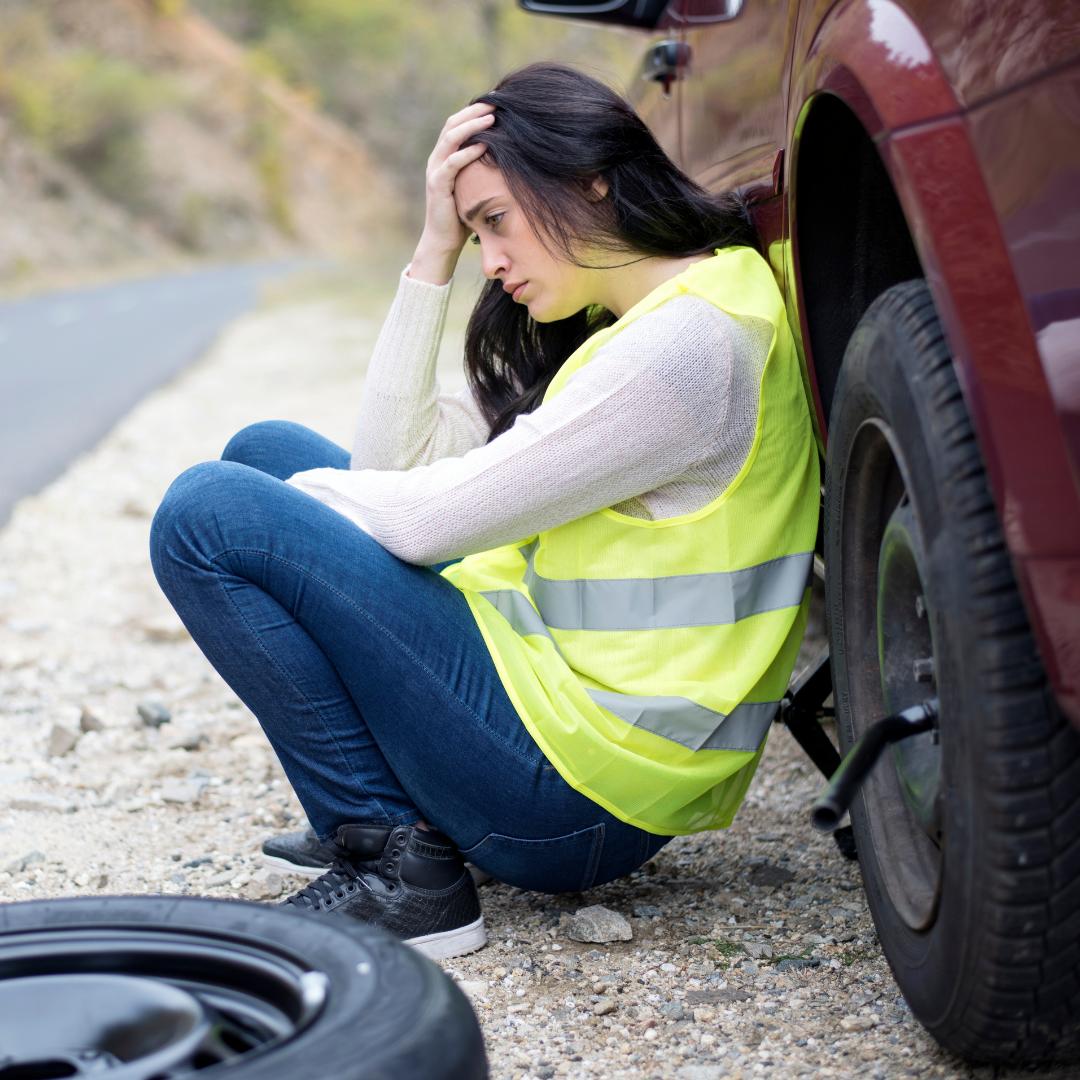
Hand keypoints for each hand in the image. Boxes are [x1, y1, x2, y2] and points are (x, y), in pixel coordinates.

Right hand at [409, 103, 494, 285]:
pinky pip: (452, 163)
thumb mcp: (473, 186)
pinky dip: (467, 152)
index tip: (495, 104)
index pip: (457, 125)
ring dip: (472, 126)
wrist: (443, 241)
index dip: (474, 112)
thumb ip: (480, 169)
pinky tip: (483, 145)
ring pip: (451, 138)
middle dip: (474, 112)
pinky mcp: (437, 185)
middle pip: (452, 124)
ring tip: (491, 118)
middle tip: (496, 104)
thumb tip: (504, 156)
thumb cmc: (461, 216)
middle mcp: (437, 159)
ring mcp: (435, 171)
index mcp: (444, 157)